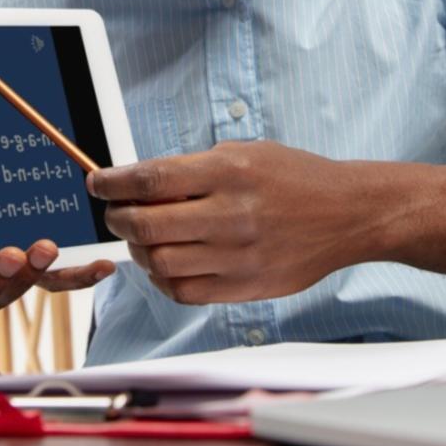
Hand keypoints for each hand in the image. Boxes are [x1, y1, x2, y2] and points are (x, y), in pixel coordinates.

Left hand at [88, 141, 369, 304]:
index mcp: (229, 171)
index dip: (112, 183)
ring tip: (144, 238)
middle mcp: (231, 214)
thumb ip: (193, 169)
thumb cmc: (295, 178)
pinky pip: (183, 291)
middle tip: (116, 213)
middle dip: (118, 219)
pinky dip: (163, 278)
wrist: (348, 214)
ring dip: (138, 250)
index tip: (97, 184)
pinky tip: (168, 262)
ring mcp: (238, 256)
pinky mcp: (244, 287)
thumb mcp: (246, 153)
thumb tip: (137, 184)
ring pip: (158, 263)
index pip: (150, 179)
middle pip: (145, 225)